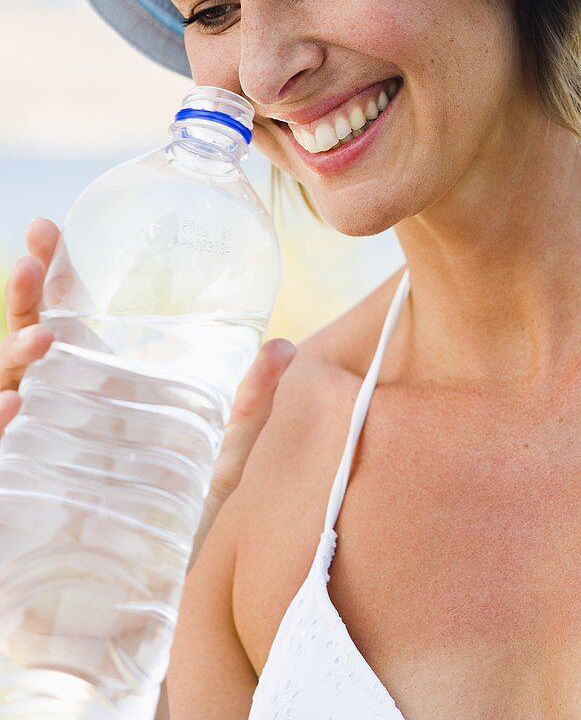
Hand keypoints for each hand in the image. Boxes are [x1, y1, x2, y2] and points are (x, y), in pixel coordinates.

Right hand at [1, 217, 296, 562]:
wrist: (157, 616)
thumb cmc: (181, 531)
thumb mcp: (221, 467)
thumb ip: (247, 412)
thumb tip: (284, 349)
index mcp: (97, 395)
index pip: (65, 325)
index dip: (51, 279)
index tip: (47, 231)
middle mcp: (58, 416)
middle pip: (26, 346)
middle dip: (23, 301)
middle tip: (32, 259)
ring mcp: (31, 454)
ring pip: (2, 392)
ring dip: (12, 359)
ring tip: (41, 343)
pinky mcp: (15, 498)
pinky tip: (17, 408)